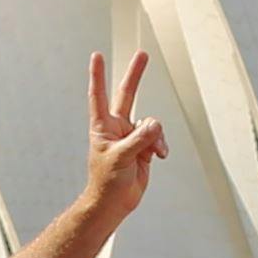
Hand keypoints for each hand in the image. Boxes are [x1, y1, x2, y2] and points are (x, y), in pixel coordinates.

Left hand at [75, 49, 163, 215]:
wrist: (115, 203)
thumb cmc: (106, 182)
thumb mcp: (120, 158)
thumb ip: (138, 140)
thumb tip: (154, 125)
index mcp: (103, 126)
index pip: (99, 95)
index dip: (98, 75)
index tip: (97, 56)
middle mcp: (117, 127)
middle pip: (127, 95)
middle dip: (135, 75)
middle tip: (143, 54)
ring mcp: (132, 136)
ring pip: (151, 123)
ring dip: (155, 136)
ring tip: (153, 152)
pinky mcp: (144, 147)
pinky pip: (158, 138)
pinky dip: (160, 146)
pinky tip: (158, 156)